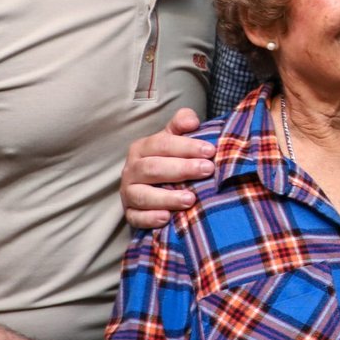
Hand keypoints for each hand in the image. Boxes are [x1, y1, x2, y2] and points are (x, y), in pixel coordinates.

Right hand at [120, 108, 214, 228]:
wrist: (155, 184)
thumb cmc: (171, 158)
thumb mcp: (175, 138)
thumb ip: (182, 123)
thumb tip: (192, 121)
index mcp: (142, 148)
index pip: (162, 144)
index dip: (186, 146)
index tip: (210, 150)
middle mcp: (132, 170)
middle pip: (153, 168)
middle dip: (182, 169)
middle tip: (208, 170)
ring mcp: (129, 193)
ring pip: (143, 195)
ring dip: (167, 197)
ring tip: (191, 199)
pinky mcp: (130, 213)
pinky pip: (135, 218)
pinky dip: (150, 218)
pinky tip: (167, 218)